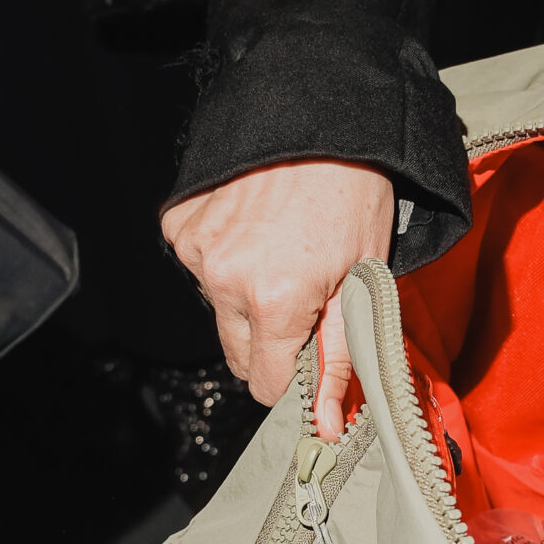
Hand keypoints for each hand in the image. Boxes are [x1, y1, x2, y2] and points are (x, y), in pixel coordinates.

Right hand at [162, 160, 395, 436]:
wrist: (323, 116)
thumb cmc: (355, 195)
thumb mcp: (364, 281)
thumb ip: (340, 358)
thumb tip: (329, 426)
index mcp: (273, 301)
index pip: (264, 383)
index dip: (293, 375)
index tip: (313, 351)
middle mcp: (224, 279)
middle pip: (236, 353)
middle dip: (270, 338)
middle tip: (304, 294)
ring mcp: (197, 250)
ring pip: (219, 309)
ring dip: (246, 295)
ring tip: (283, 248)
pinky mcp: (180, 224)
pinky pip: (200, 266)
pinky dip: (225, 257)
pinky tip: (255, 227)